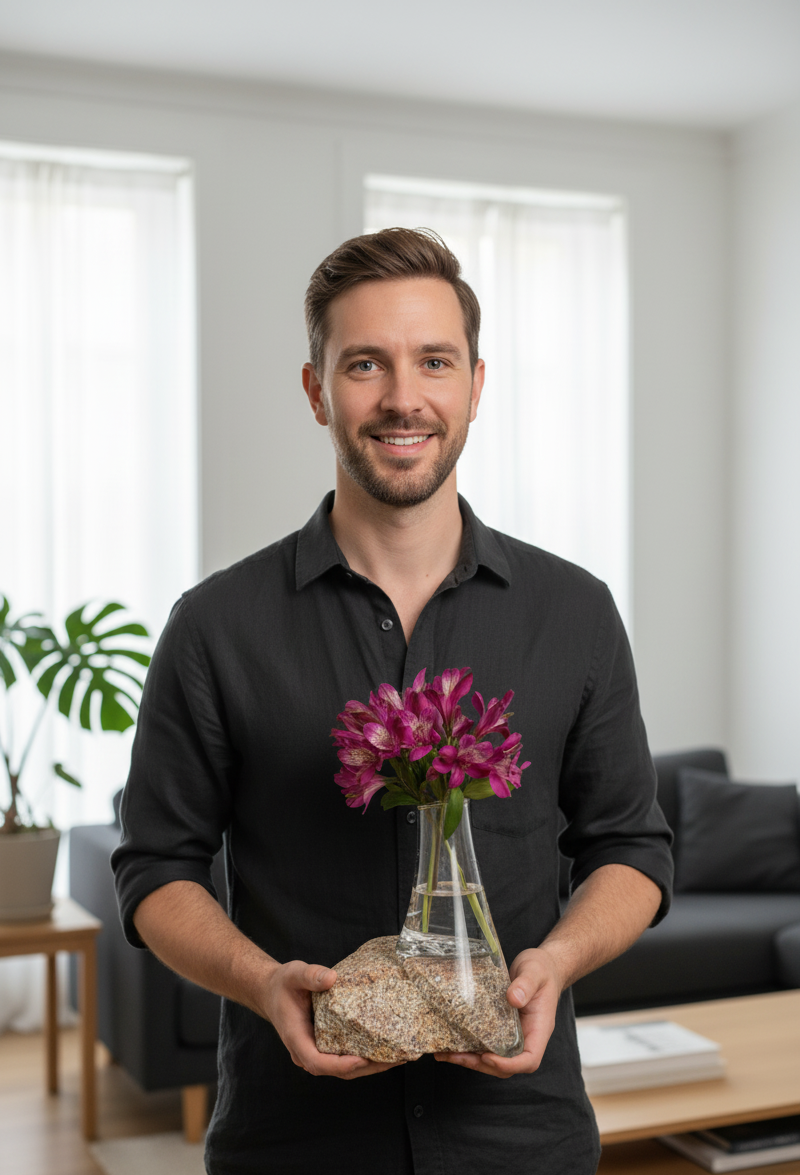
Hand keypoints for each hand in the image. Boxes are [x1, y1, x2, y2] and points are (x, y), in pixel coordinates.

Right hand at [260, 959, 406, 1079]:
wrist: (272, 992)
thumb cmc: (283, 985)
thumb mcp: (294, 974)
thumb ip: (311, 975)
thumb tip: (332, 978)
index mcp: (296, 1038)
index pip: (318, 1062)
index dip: (340, 1065)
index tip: (362, 1059)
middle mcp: (306, 1051)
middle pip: (337, 1071)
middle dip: (367, 1068)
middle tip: (394, 1059)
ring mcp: (316, 1051)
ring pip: (344, 1069)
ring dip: (370, 1066)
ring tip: (398, 1057)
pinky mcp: (324, 1046)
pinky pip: (345, 1058)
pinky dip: (364, 1057)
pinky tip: (384, 1048)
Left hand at [434, 947, 562, 1077]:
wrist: (541, 965)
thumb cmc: (542, 970)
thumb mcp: (534, 972)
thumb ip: (526, 984)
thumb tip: (513, 999)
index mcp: (539, 1028)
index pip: (529, 1060)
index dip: (509, 1065)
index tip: (488, 1057)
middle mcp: (527, 1036)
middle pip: (508, 1065)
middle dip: (482, 1065)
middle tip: (458, 1056)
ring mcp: (514, 1033)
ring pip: (495, 1056)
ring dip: (472, 1059)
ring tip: (448, 1054)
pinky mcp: (501, 1025)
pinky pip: (488, 1041)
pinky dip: (471, 1044)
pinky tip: (453, 1040)